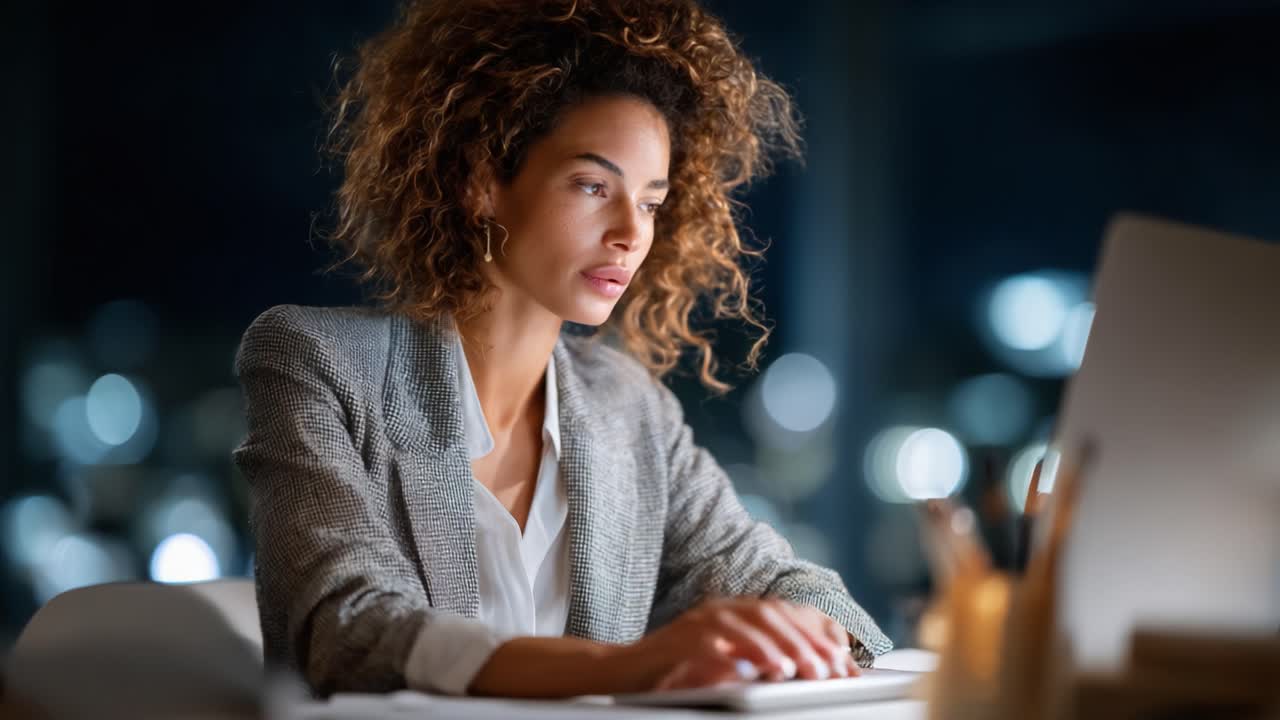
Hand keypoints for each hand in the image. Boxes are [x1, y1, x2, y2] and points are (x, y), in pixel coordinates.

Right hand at [611, 596, 860, 691]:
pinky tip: (763, 670)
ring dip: (779, 646)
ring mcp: (696, 623)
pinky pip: (715, 645)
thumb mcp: (723, 660)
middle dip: (804, 641)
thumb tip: (806, 668)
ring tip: (800, 669)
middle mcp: (717, 610)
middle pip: (770, 615)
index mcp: (732, 611)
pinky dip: (742, 655)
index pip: (782, 614)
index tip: (841, 660)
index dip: (815, 634)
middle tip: (827, 669)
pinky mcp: (679, 643)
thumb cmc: (675, 671)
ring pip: (747, 624)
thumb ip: (756, 658)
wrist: (620, 671)